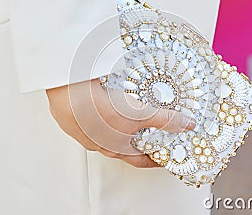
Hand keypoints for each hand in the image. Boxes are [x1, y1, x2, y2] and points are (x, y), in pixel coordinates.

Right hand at [46, 79, 194, 167]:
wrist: (65, 90)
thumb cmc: (93, 110)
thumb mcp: (137, 115)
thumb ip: (163, 120)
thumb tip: (186, 125)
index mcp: (115, 147)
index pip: (141, 160)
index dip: (156, 159)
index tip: (166, 156)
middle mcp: (100, 141)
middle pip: (125, 143)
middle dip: (141, 135)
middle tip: (155, 127)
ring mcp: (86, 128)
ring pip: (109, 127)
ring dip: (122, 119)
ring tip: (134, 107)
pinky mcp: (77, 112)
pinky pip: (95, 112)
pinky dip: (106, 105)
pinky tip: (109, 94)